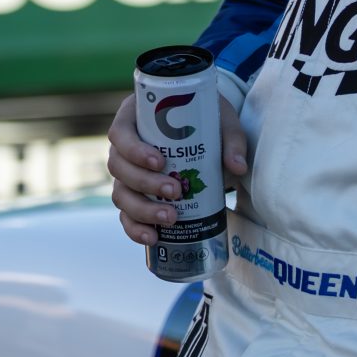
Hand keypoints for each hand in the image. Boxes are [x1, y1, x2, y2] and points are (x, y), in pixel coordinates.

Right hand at [107, 89, 248, 245]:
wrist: (205, 129)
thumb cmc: (206, 118)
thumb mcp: (220, 119)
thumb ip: (231, 139)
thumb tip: (238, 167)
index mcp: (135, 118)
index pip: (120, 133)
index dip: (134, 150)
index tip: (160, 161)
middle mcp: (123, 147)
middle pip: (119, 167)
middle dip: (145, 183)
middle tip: (175, 191)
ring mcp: (126, 173)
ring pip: (121, 194)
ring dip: (142, 210)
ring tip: (171, 217)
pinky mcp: (134, 195)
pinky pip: (126, 215)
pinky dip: (135, 228)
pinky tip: (153, 237)